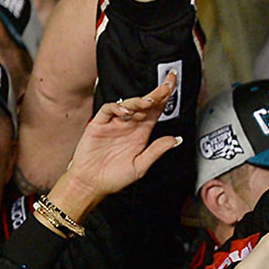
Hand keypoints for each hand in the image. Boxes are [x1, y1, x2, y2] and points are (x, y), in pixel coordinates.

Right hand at [48, 74, 184, 217]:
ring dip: (139, 101)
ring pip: (128, 104)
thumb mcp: (141, 166)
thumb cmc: (115, 177)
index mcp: (141, 134)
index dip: (165, 97)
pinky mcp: (99, 124)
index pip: (156, 111)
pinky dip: (116, 107)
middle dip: (157, 93)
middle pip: (145, 105)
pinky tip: (124, 111)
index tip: (173, 84)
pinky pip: (108, 109)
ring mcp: (114, 124)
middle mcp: (129, 126)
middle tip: (167, 84)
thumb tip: (176, 140)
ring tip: (148, 102)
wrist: (91, 184)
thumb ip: (157, 150)